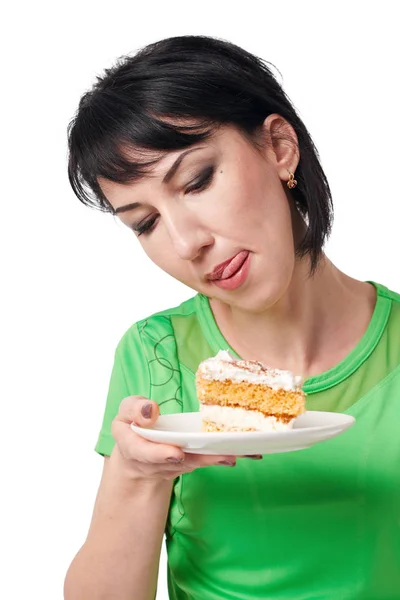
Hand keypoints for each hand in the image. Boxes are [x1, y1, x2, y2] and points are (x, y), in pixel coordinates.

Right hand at [111, 396, 240, 480]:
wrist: (136, 449)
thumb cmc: (132, 424)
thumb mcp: (126, 411)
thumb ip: (135, 409)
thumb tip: (150, 410)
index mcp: (135, 448)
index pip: (145, 453)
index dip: (161, 454)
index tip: (177, 453)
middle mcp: (156, 462)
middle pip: (178, 463)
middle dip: (201, 459)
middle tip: (223, 456)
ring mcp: (174, 466)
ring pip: (195, 464)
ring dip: (216, 459)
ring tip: (238, 453)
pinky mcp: (189, 463)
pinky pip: (204, 460)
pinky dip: (221, 456)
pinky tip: (243, 452)